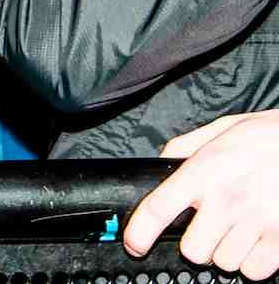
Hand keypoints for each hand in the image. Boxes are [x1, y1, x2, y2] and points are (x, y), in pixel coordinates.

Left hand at [125, 109, 278, 278]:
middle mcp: (226, 200)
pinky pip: (254, 270)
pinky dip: (254, 261)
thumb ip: (187, 148)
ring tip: (241, 226)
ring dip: (228, 250)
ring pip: (224, 262)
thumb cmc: (271, 136)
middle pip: (193, 250)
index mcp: (205, 171)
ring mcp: (256, 223)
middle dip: (198, 243)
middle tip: (210, 226)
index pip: (158, 208)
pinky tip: (258, 239)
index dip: (139, 233)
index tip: (133, 244)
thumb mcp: (223, 129)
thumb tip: (162, 163)